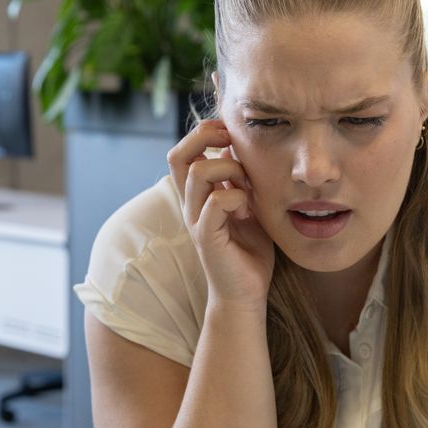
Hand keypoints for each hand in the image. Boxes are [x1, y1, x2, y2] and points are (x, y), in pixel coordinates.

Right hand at [166, 120, 273, 311]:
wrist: (246, 294)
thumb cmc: (248, 251)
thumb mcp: (248, 207)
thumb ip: (240, 181)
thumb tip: (233, 149)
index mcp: (198, 196)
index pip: (184, 152)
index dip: (203, 133)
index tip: (230, 133)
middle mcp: (190, 204)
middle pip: (178, 155)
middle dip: (204, 137)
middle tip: (230, 141)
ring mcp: (196, 220)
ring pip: (198, 173)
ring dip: (228, 169)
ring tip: (247, 185)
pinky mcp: (206, 237)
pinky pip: (216, 202)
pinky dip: (237, 197)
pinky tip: (248, 210)